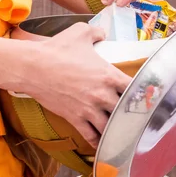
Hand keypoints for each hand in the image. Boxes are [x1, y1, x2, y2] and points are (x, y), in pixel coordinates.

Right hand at [20, 23, 130, 147]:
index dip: (141, 93)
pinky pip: (91, 136)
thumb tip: (103, 33)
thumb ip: (96, 32)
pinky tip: (103, 144)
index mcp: (108, 74)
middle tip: (134, 115)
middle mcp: (102, 94)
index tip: (143, 95)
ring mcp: (89, 109)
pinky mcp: (75, 118)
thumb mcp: (80, 32)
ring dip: (116, 128)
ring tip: (122, 131)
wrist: (32, 67)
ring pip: (111, 127)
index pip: (134, 88)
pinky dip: (98, 141)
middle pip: (125, 110)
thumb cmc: (57, 49)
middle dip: (129, 112)